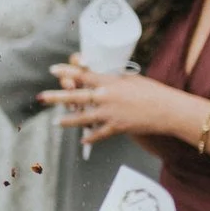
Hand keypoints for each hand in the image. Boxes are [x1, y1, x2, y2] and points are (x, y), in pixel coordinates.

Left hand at [40, 63, 185, 144]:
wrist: (168, 110)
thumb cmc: (153, 91)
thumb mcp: (131, 79)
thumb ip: (113, 80)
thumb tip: (100, 80)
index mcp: (110, 82)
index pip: (82, 75)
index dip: (66, 72)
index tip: (53, 70)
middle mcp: (106, 96)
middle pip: (75, 96)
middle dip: (55, 97)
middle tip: (41, 97)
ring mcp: (109, 113)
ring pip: (82, 118)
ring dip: (67, 121)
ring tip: (56, 122)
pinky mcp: (116, 127)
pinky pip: (98, 134)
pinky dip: (90, 138)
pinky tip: (83, 140)